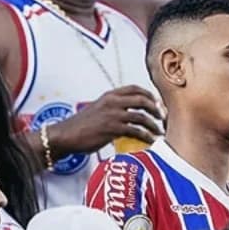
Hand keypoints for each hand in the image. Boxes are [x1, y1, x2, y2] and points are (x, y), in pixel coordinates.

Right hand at [48, 85, 163, 154]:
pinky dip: (146, 136)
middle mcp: (113, 102)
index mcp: (109, 96)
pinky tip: (150, 140)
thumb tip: (129, 116)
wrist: (65, 135)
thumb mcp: (98, 110)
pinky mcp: (113, 129)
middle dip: (156, 109)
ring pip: (142, 116)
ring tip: (159, 131)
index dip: (149, 94)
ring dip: (154, 125)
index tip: (157, 102)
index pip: (134, 88)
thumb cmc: (80, 126)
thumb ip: (113, 109)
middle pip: (143, 100)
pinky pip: (136, 131)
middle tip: (162, 117)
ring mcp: (113, 115)